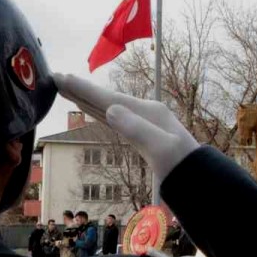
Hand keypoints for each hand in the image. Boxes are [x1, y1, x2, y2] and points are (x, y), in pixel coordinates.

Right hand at [54, 73, 198, 201]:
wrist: (200, 179)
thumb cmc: (182, 166)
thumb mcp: (161, 148)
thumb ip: (136, 129)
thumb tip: (110, 109)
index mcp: (148, 112)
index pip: (109, 98)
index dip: (83, 89)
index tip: (61, 77)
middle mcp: (145, 112)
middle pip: (106, 98)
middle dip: (81, 89)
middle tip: (56, 77)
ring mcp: (145, 122)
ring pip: (109, 106)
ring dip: (88, 98)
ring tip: (68, 89)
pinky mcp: (144, 134)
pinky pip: (115, 118)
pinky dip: (100, 111)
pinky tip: (93, 110)